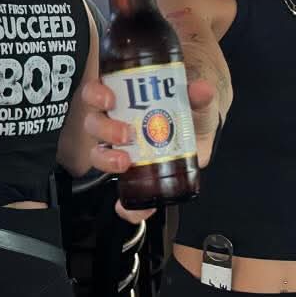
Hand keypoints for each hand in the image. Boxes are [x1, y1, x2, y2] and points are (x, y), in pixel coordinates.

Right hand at [80, 77, 216, 223]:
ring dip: (106, 159)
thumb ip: (200, 95)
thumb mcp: (197, 100)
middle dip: (105, 129)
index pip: (97, 93)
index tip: (109, 99)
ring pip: (98, 153)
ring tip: (124, 161)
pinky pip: (122, 193)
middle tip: (125, 133)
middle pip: (94, 124)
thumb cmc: (190, 110)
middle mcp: (117, 123)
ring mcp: (123, 150)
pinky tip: (128, 207)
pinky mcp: (135, 176)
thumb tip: (201, 89)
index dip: (95, 95)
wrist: (201, 132)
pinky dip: (124, 205)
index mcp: (126, 99)